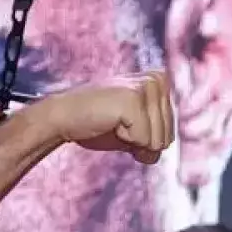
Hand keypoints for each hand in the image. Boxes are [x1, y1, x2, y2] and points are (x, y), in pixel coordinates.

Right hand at [38, 72, 174, 163]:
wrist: (63, 118)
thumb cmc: (97, 125)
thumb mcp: (135, 133)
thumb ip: (155, 139)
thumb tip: (158, 151)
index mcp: (160, 82)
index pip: (169, 135)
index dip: (145, 140)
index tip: (123, 124)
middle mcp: (156, 80)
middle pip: (166, 138)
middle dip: (139, 141)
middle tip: (116, 124)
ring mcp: (146, 87)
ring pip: (157, 141)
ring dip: (132, 140)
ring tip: (113, 121)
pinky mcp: (133, 99)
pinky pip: (144, 140)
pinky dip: (125, 140)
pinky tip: (110, 122)